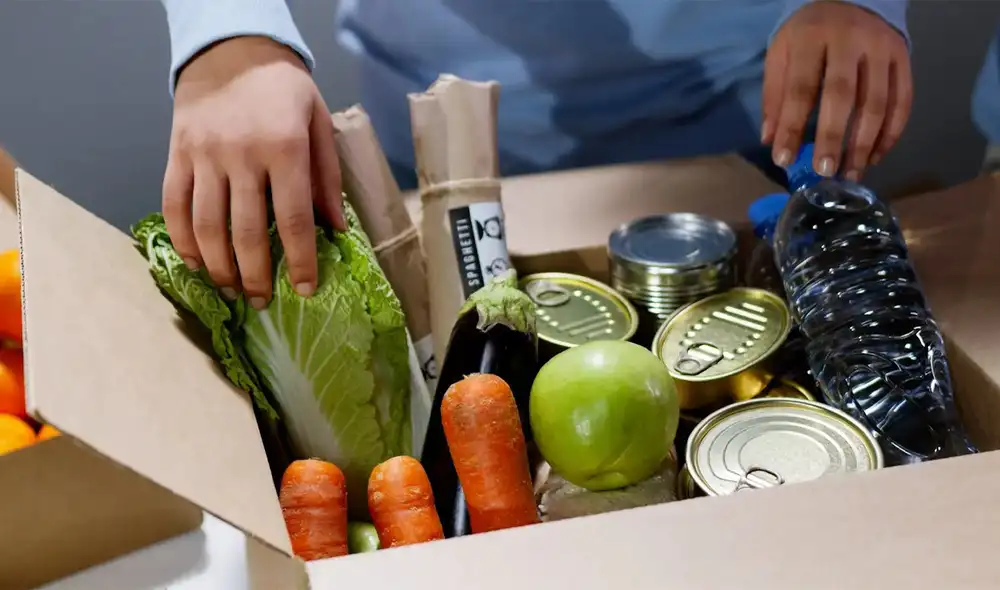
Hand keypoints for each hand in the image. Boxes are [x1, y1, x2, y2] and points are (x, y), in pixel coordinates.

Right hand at [164, 36, 343, 308]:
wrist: (231, 51)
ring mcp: (204, 156)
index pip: (292, 218)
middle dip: (255, 276)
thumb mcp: (319, 124)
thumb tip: (336, 231)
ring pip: (206, 226)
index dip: (299, 260)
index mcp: (284, 148)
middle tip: (263, 302)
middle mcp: (241, 155)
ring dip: (219, 267)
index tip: (304, 290)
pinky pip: (174, 206)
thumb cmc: (284, 91)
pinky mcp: (176, 155)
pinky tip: (198, 264)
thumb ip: (327, 178)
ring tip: (232, 290)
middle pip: (245, 231)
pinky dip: (184, 241)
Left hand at [762, 1, 911, 179]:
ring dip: (864, 144)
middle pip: (843, 96)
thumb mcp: (782, 54)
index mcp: (812, 37)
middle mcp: (851, 40)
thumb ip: (775, 96)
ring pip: (877, 102)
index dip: (792, 126)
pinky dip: (890, 133)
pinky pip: (902, 100)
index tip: (784, 160)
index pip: (801, 88)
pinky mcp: (905, 57)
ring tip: (850, 174)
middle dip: (832, 138)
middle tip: (824, 172)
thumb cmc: (809, 34)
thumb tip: (771, 140)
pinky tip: (874, 156)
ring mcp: (882, 48)